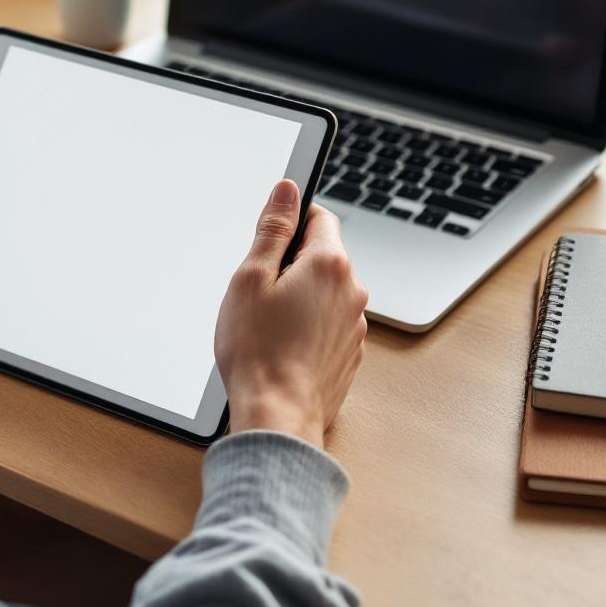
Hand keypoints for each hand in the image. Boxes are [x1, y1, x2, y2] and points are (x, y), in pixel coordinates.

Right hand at [214, 179, 368, 447]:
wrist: (278, 415)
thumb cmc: (258, 352)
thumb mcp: (251, 278)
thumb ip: (273, 229)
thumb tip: (287, 190)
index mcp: (329, 264)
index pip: (319, 216)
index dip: (290, 222)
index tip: (270, 239)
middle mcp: (352, 291)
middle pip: (322, 256)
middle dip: (291, 264)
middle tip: (258, 291)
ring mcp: (354, 325)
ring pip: (325, 292)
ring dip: (300, 298)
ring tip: (267, 325)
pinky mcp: (349, 353)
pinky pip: (328, 324)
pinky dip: (307, 327)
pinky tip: (281, 346)